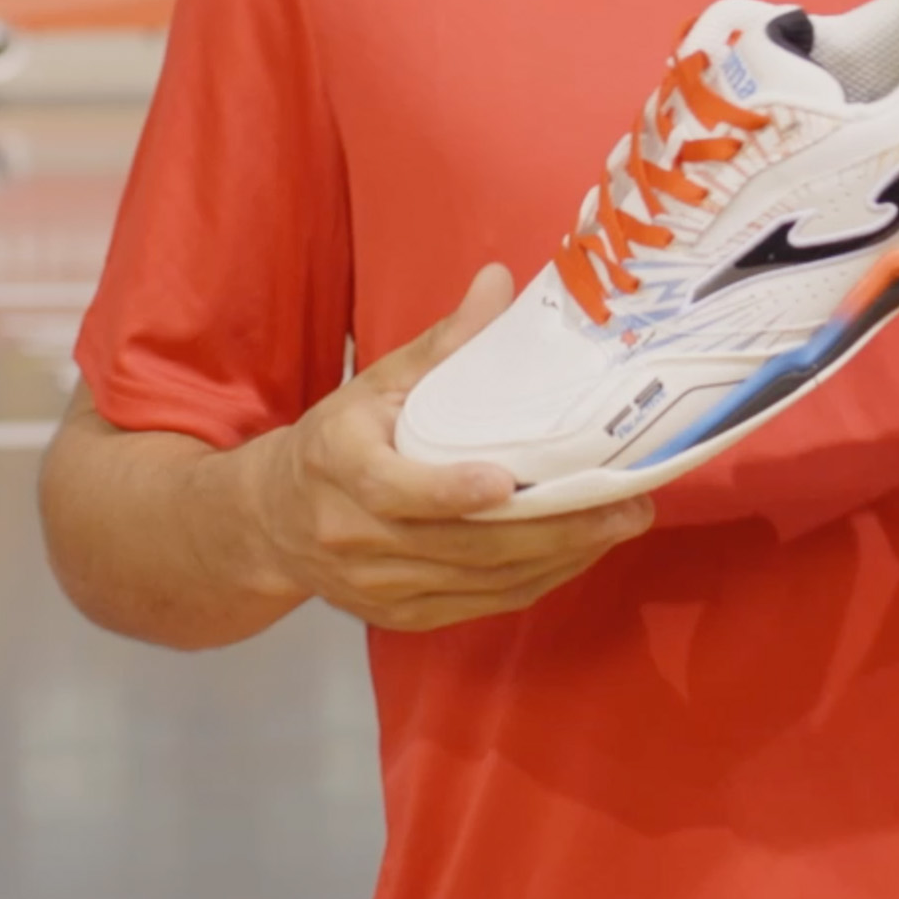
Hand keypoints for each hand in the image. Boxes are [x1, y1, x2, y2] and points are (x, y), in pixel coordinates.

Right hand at [247, 264, 653, 631]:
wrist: (275, 521)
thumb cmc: (340, 439)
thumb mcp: (378, 382)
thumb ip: (444, 342)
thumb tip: (500, 281)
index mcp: (340, 467)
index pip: (393, 490)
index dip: (448, 490)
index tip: (506, 483)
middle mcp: (354, 536)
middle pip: (460, 544)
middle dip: (550, 528)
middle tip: (623, 504)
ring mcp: (378, 587)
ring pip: (481, 581)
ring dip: (559, 557)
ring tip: (621, 523)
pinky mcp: (403, 616)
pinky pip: (480, 604)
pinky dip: (536, 580)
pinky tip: (580, 552)